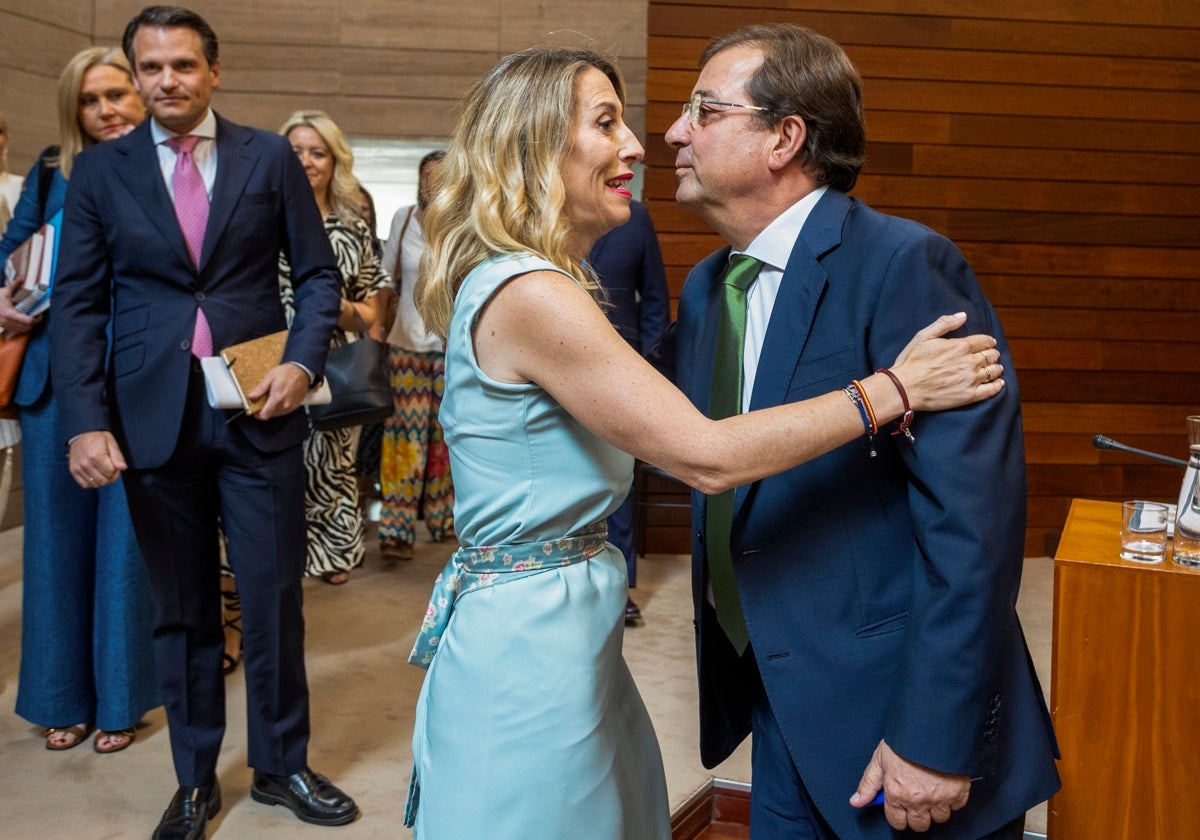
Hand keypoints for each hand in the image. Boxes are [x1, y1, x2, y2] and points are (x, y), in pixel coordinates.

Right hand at [0, 283, 41, 335]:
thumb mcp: (4, 292)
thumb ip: (13, 285)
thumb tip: (21, 278)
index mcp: (10, 314)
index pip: (28, 321)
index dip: (36, 319)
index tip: (40, 314)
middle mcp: (8, 321)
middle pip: (27, 327)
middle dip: (34, 323)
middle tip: (37, 316)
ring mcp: (5, 325)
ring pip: (22, 330)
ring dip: (28, 326)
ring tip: (31, 319)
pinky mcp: (3, 327)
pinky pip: (15, 331)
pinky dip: (21, 328)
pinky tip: (23, 323)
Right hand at [68, 431, 126, 488]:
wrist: (82, 433)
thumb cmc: (99, 438)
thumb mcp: (112, 444)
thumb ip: (118, 457)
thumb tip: (123, 468)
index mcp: (96, 456)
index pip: (110, 473)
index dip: (116, 470)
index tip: (115, 465)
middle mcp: (85, 463)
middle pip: (103, 480)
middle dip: (110, 477)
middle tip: (110, 469)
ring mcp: (78, 468)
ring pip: (94, 484)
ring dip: (101, 480)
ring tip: (103, 471)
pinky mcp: (73, 470)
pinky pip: (84, 484)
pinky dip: (91, 482)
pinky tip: (95, 475)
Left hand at [248, 362, 309, 419]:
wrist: (302, 371)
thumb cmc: (287, 373)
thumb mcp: (270, 377)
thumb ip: (260, 389)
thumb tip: (251, 396)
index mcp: (277, 399)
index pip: (264, 415)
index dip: (257, 414)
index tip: (255, 409)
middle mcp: (285, 405)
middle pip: (270, 415)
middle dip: (265, 409)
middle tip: (264, 398)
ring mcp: (291, 407)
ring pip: (276, 413)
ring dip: (272, 408)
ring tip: (273, 396)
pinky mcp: (295, 406)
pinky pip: (284, 411)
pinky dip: (279, 406)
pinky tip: (280, 397)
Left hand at [850, 740, 970, 831]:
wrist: (932, 726)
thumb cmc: (905, 740)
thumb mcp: (880, 759)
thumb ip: (868, 784)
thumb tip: (856, 802)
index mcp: (896, 793)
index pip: (897, 822)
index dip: (898, 816)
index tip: (900, 808)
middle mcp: (917, 800)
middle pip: (919, 825)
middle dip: (917, 815)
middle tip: (916, 799)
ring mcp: (939, 798)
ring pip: (939, 818)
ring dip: (936, 808)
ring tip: (932, 790)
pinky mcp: (958, 793)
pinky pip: (957, 807)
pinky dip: (953, 799)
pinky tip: (945, 785)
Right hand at [890, 313, 1003, 411]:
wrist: (904, 388)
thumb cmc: (911, 362)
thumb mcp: (924, 336)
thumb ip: (945, 323)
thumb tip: (963, 316)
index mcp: (960, 346)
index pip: (984, 341)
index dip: (988, 341)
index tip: (989, 343)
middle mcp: (969, 362)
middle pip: (990, 355)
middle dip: (992, 354)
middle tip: (991, 355)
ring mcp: (971, 380)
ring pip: (993, 371)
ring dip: (996, 367)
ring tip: (996, 368)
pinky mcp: (969, 396)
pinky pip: (991, 390)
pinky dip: (998, 385)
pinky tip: (999, 383)